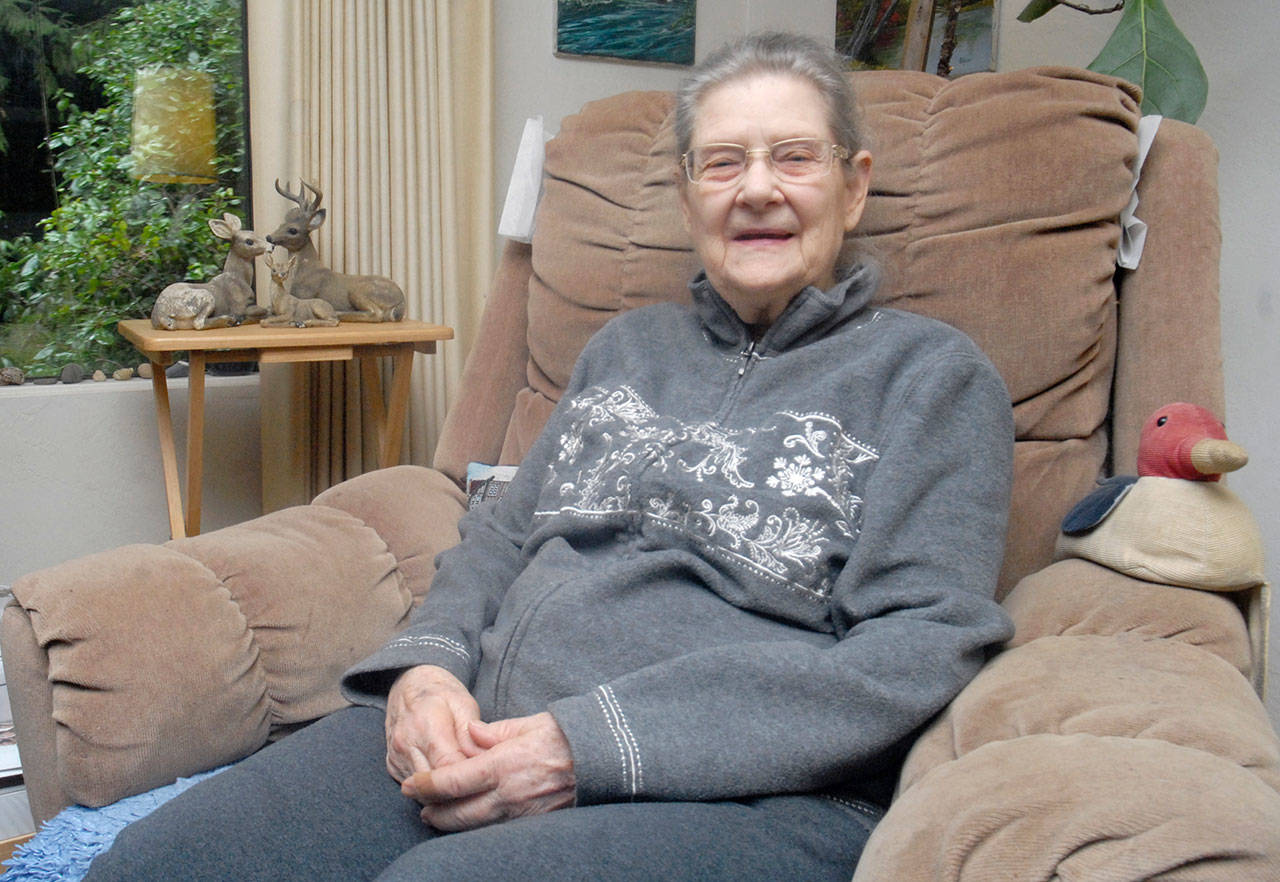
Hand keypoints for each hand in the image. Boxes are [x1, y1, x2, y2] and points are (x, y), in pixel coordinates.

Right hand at [384, 665, 481, 782]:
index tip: (486, 777)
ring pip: (422, 793)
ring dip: (444, 794)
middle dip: (458, 791)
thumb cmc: (440, 692)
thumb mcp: (463, 703)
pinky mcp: (392, 766)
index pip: (447, 767)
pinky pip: (414, 790)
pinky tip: (447, 782)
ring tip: (465, 784)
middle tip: (479, 785)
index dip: (469, 776)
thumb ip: (471, 733)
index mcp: (426, 725)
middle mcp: (405, 744)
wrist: (409, 685)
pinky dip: (431, 791)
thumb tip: (479, 760)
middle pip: (433, 786)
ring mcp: (396, 757)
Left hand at [402, 712, 575, 831]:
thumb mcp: (527, 724)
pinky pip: (496, 830)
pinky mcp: (533, 822)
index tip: (410, 784)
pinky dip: (477, 827)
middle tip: (418, 805)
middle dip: (432, 811)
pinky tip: (470, 821)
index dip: (425, 786)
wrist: (602, 757)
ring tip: (436, 817)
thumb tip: (469, 734)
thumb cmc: (564, 735)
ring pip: (473, 827)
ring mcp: (520, 812)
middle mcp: (507, 794)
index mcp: (501, 765)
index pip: (451, 782)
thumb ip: (493, 732)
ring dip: (450, 823)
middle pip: (456, 813)